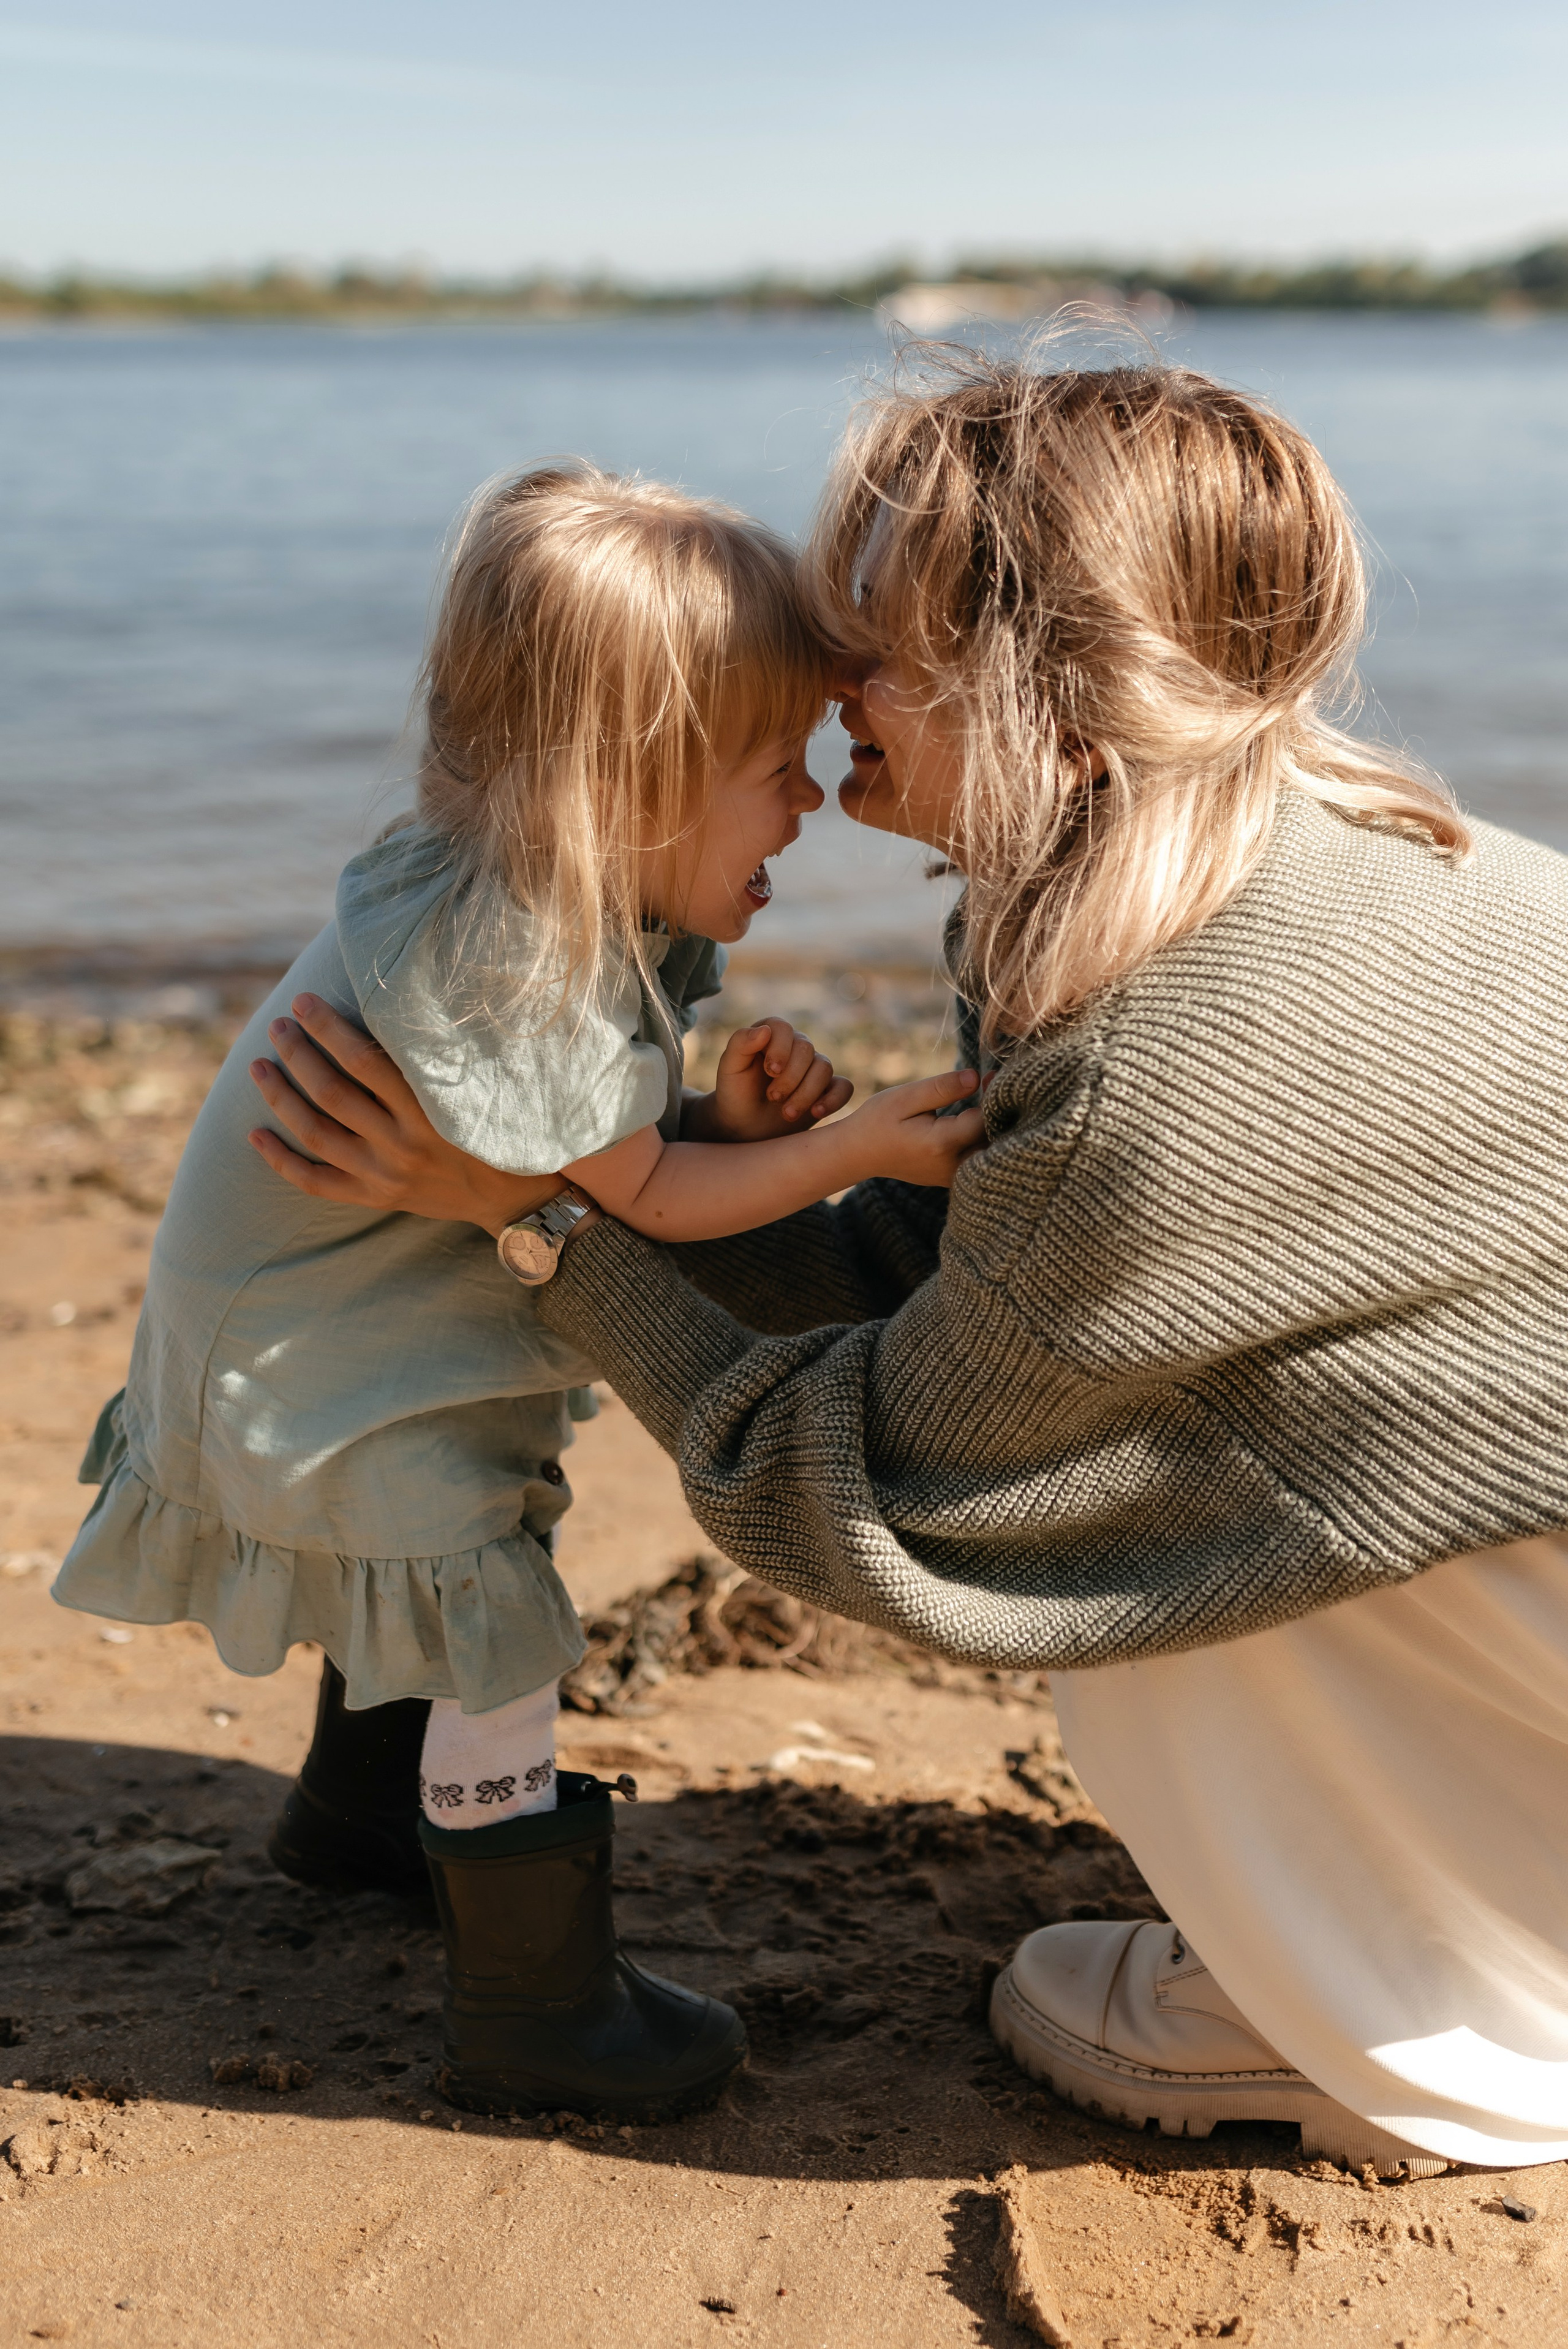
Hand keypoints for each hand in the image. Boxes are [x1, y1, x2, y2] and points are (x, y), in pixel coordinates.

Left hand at [247, 995, 561, 1235]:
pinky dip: (281, 1159)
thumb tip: (390, 1005)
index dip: (328, 1028)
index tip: (304, 1002)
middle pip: (332, 1093)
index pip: (364, 1061)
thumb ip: (431, 1061)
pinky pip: (315, 1181)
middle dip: (298, 1054)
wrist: (512, 1198)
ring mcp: (385, 1175)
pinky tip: (254, 1133)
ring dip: (280, 1097)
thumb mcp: (473, 1092)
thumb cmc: (495, 1131)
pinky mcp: (375, 1197)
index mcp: (428, 1110)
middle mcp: (403, 1144)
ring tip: (259, 1067)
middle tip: (278, 1027)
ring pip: (315, 1133)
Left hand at [683, 1018, 853, 1143]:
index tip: (770, 1071)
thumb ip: (741, 1044)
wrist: (744, 1127)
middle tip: (773, 1098)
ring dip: (806, 1093)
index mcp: (771, 1036)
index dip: (781, 1048)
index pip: (783, 1029)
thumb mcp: (730, 1069)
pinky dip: (834, 1099)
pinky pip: (844, 1087)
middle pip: (806, 1050)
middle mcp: (795, 1048)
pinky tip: (817, 1112)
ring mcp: (813, 1069)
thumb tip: (765, 1030)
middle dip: (790, 1077)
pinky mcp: (826, 1090)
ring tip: (787, 1114)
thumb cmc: (735, 1094)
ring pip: (824, 1068)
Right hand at [833, 1066, 985, 1189]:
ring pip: (989, 1152)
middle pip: (994, 1140)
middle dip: (999, 1113)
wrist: (859, 1154)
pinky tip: (977, 1119)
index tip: (990, 1076)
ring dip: (994, 1127)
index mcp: (941, 1144)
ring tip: (988, 1100)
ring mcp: (952, 1177)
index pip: (984, 1120)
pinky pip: (979, 1159)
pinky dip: (983, 1140)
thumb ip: (943, 1088)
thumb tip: (977, 1077)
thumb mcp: (906, 1097)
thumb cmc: (879, 1120)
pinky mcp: (952, 1179)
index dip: (993, 1096)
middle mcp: (951, 1166)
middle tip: (993, 1085)